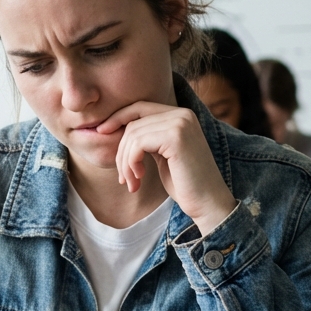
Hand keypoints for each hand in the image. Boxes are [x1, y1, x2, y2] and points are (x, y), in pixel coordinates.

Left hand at [97, 102, 236, 235]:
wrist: (208, 203)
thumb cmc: (185, 184)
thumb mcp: (163, 155)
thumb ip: (148, 139)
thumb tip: (118, 129)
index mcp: (181, 115)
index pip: (140, 107)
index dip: (118, 117)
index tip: (101, 132)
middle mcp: (182, 114)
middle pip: (133, 122)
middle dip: (121, 151)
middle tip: (124, 178)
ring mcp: (181, 123)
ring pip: (132, 134)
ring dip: (125, 162)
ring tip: (132, 182)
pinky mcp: (176, 137)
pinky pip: (138, 143)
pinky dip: (131, 163)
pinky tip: (139, 179)